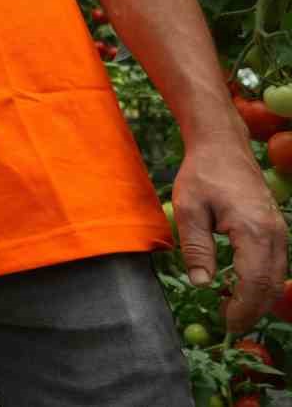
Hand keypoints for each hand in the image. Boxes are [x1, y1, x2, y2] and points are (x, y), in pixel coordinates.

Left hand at [172, 136, 287, 334]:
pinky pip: (275, 264)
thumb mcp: (189, 210)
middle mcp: (276, 234)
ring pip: (277, 277)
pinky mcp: (277, 229)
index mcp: (255, 231)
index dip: (242, 308)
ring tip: (231, 309)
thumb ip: (196, 248)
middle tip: (228, 324)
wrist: (223, 146)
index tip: (226, 324)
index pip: (255, 283)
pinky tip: (240, 287)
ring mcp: (281, 231)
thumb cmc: (203, 174)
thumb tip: (201, 284)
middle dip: (252, 309)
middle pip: (271, 285)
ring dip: (258, 297)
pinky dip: (262, 281)